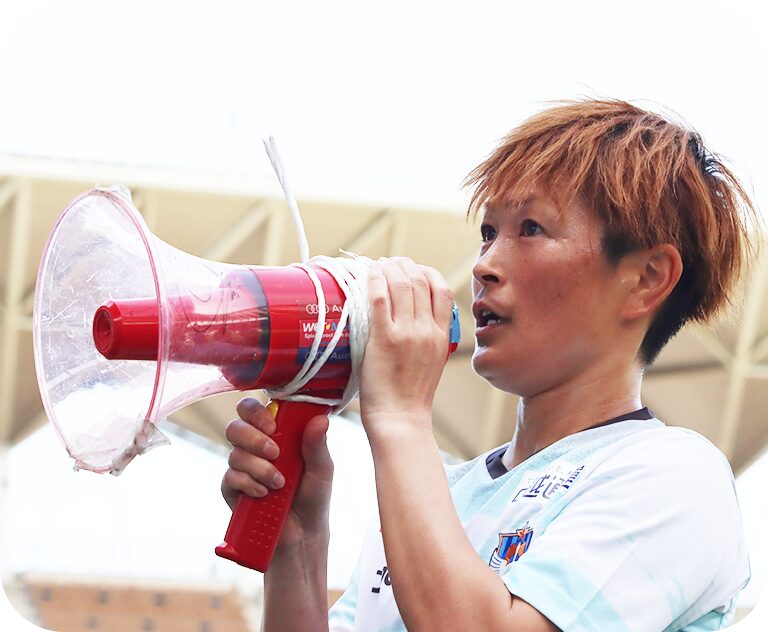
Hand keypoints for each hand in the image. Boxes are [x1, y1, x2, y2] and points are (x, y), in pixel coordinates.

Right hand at [221, 397, 333, 551]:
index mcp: (275, 434)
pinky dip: (249, 484)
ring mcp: (241, 468)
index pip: (253, 410)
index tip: (274, 426)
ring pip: (235, 454)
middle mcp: (253, 447)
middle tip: (275, 453)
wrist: (303, 533)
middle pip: (235, 427)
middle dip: (254, 439)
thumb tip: (321, 419)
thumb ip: (317, 444)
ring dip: (259, 468)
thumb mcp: (321, 469)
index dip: (256, 412)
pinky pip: (230, 478)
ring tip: (279, 483)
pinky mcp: (232, 490)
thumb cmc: (313, 495)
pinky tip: (264, 494)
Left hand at [360, 258, 453, 438]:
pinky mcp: (384, 339)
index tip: (412, 269)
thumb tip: (415, 319)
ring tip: (378, 265)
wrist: (400, 420)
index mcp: (441, 336)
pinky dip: (374, 282)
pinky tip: (368, 276)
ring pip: (401, 284)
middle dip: (404, 265)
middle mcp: (427, 330)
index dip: (426, 272)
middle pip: (420, 280)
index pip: (442, 289)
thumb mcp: (432, 363)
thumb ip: (428, 339)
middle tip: (390, 263)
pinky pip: (380, 299)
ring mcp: (406, 333)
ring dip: (388, 268)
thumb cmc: (410, 397)